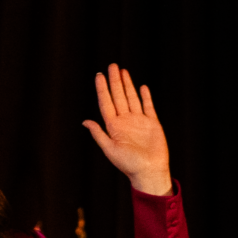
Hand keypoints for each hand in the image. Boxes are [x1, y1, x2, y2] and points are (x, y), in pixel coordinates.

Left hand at [81, 63, 172, 194]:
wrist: (150, 171)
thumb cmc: (129, 165)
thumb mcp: (110, 150)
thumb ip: (99, 134)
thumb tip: (85, 122)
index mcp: (114, 126)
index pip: (106, 103)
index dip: (102, 89)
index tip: (99, 75)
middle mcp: (125, 121)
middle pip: (118, 96)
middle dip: (115, 81)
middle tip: (112, 66)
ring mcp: (139, 121)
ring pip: (131, 98)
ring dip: (127, 85)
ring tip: (123, 71)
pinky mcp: (152, 123)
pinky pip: (148, 106)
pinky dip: (145, 97)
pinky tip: (141, 87)